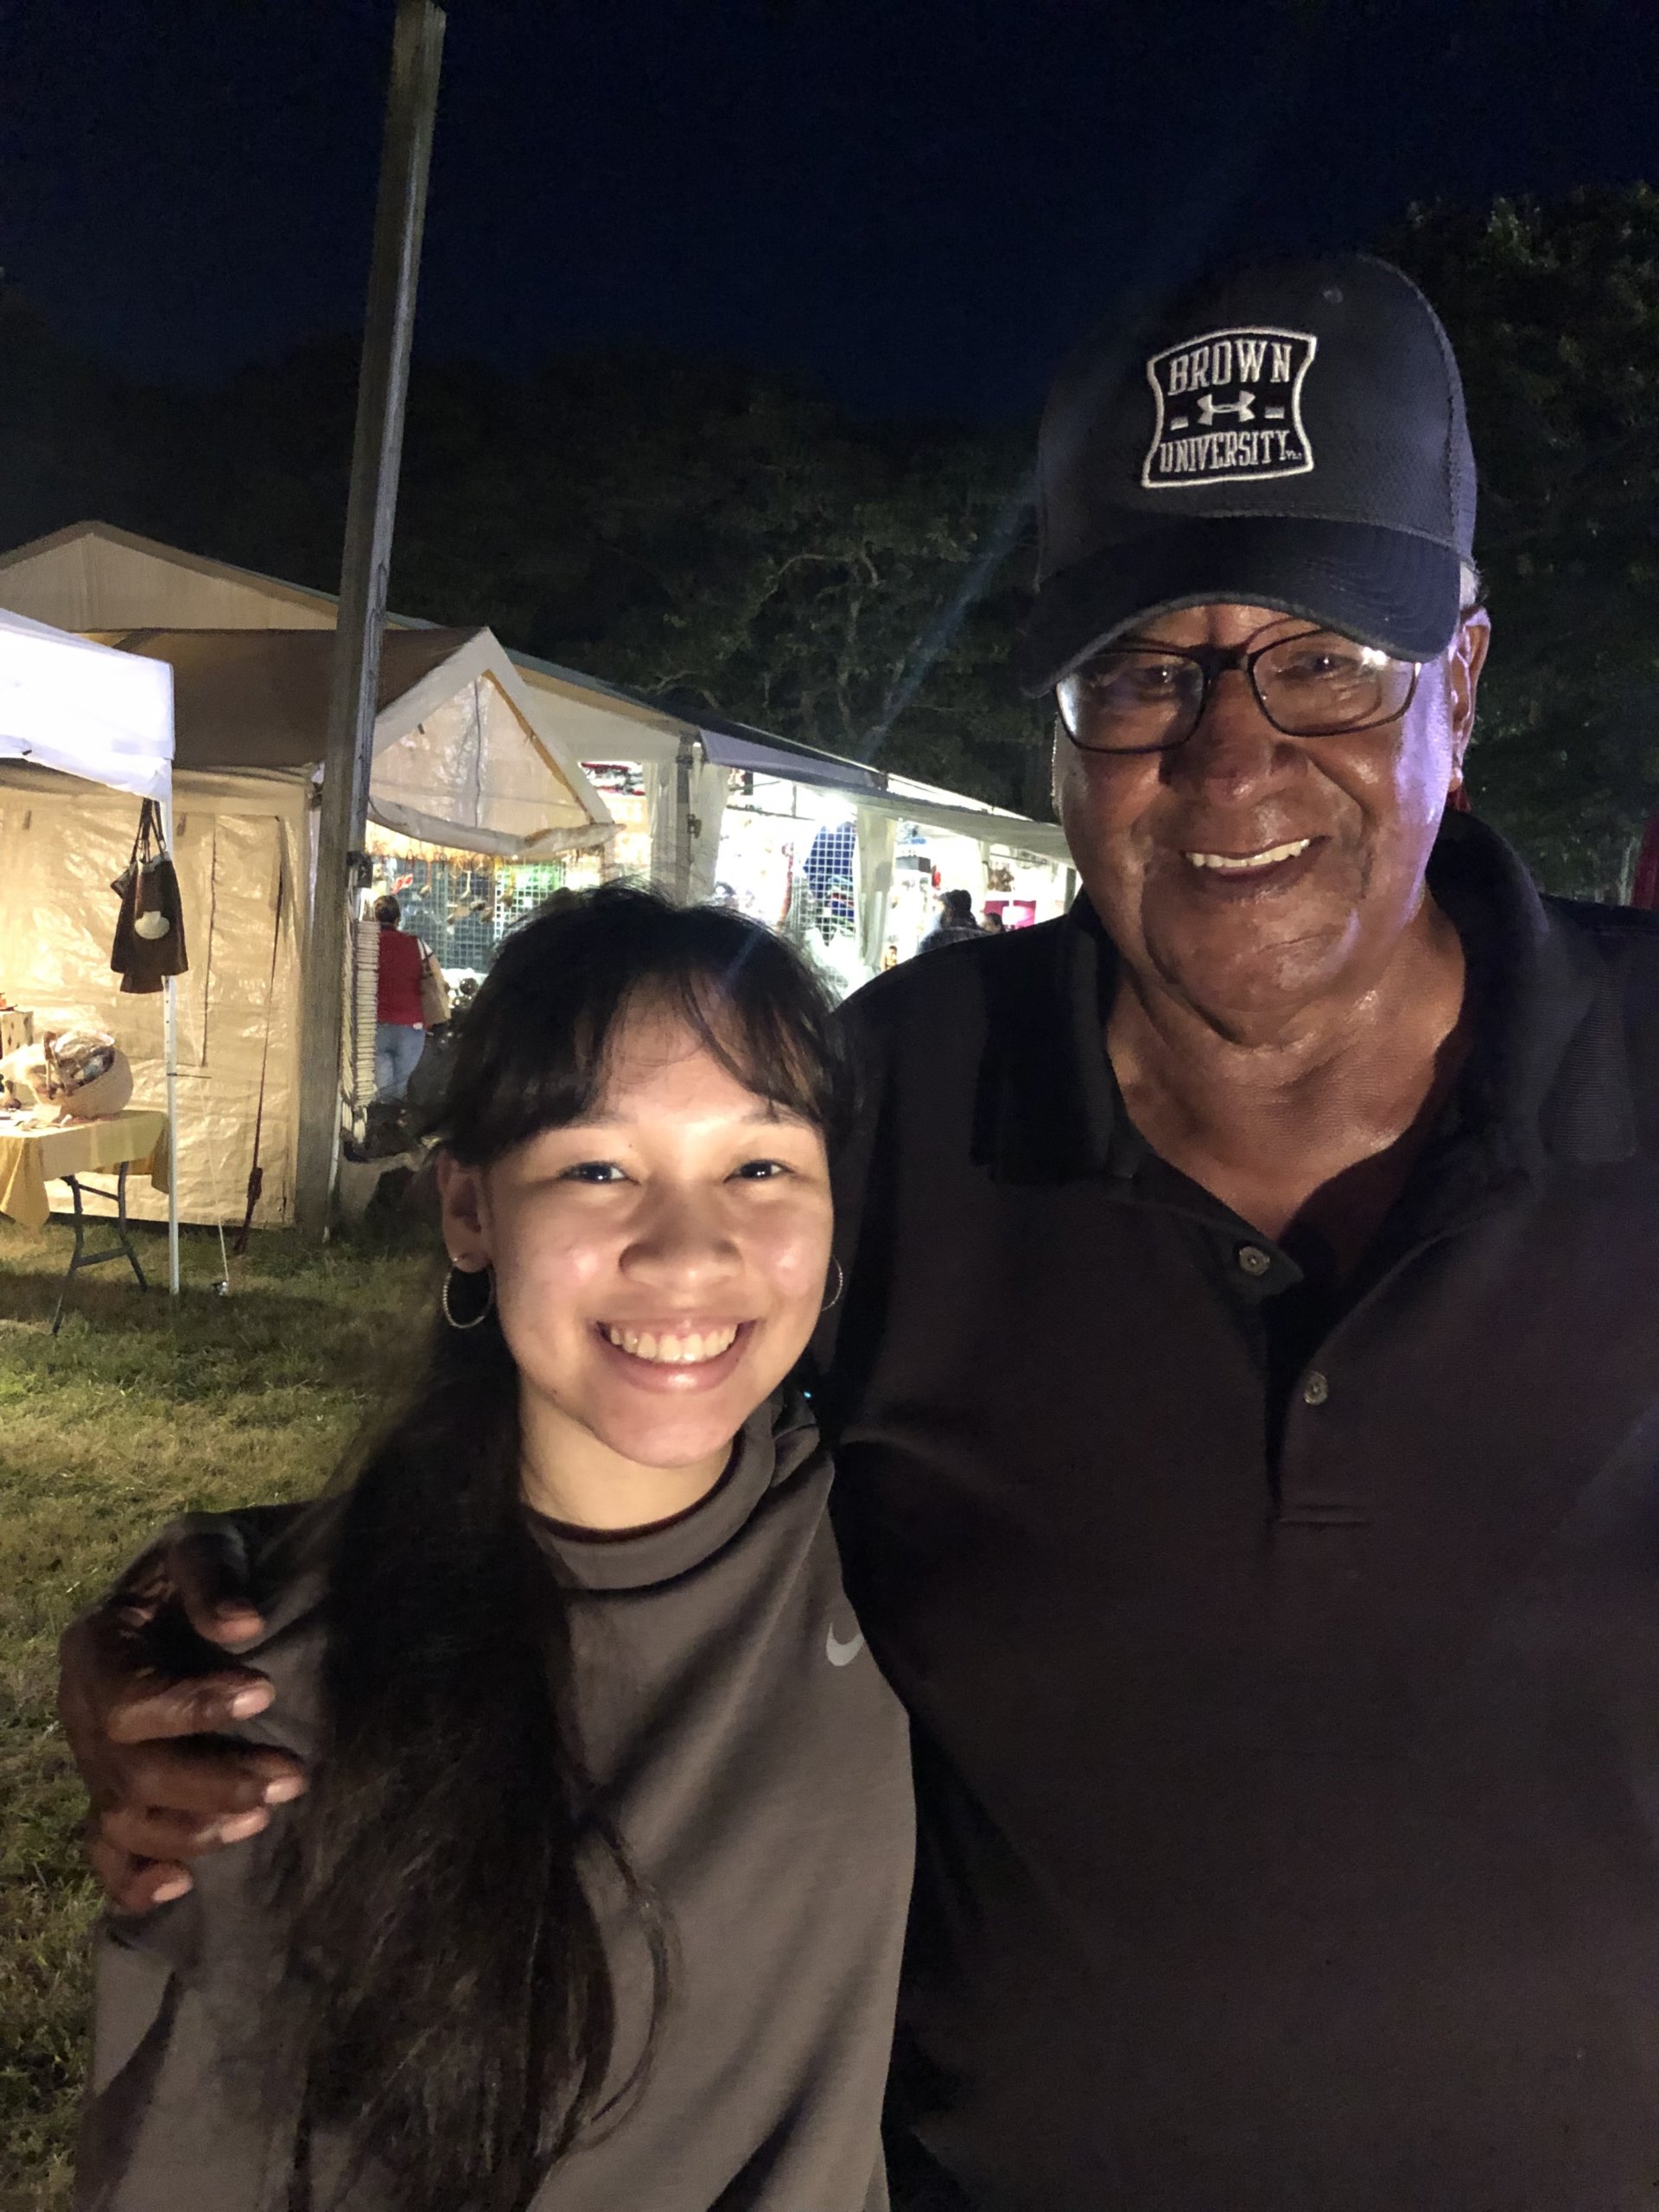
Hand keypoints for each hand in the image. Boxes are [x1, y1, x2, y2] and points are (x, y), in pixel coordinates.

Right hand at [58, 1520, 306, 1911]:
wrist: (203, 1589)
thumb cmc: (207, 1567)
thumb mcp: (207, 1543)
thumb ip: (214, 1575)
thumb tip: (241, 1625)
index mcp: (95, 1647)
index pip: (128, 1702)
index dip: (192, 1707)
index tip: (266, 1691)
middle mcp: (83, 1711)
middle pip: (131, 1773)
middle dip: (211, 1782)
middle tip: (290, 1776)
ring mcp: (95, 1759)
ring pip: (124, 1820)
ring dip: (192, 1830)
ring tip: (263, 1817)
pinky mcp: (115, 1791)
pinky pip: (106, 1851)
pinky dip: (134, 1879)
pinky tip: (178, 1888)